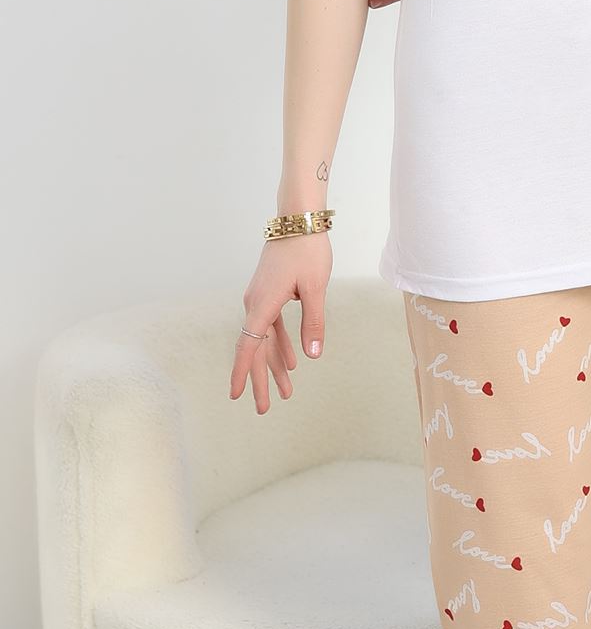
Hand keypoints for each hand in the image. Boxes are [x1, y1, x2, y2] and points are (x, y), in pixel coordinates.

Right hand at [229, 231, 332, 412]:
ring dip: (274, 365)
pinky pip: (271, 326)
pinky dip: (280, 344)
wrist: (298, 219)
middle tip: (265, 409)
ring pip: (265, 340)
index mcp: (263, 304)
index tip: (236, 394)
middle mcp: (256, 304)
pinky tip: (291, 362)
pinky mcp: (269, 293)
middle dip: (261, 380)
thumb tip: (312, 355)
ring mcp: (260, 299)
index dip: (242, 372)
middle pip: (255, 349)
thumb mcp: (316, 289)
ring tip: (285, 392)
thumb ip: (314, 322)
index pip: (248, 346)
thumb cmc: (308, 251)